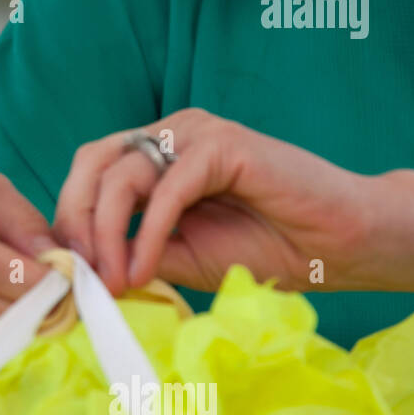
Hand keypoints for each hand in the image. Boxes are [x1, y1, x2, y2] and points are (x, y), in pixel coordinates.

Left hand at [53, 108, 377, 296]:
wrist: (344, 244)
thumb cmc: (269, 246)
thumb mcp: (180, 256)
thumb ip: (133, 250)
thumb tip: (81, 268)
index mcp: (155, 155)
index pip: (89, 174)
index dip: (71, 222)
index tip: (70, 276)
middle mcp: (169, 134)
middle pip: (92, 165)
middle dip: (77, 224)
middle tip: (79, 276)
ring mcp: (195, 133)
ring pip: (121, 175)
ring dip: (107, 235)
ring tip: (112, 281)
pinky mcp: (223, 144)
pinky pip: (166, 188)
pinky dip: (146, 233)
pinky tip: (140, 270)